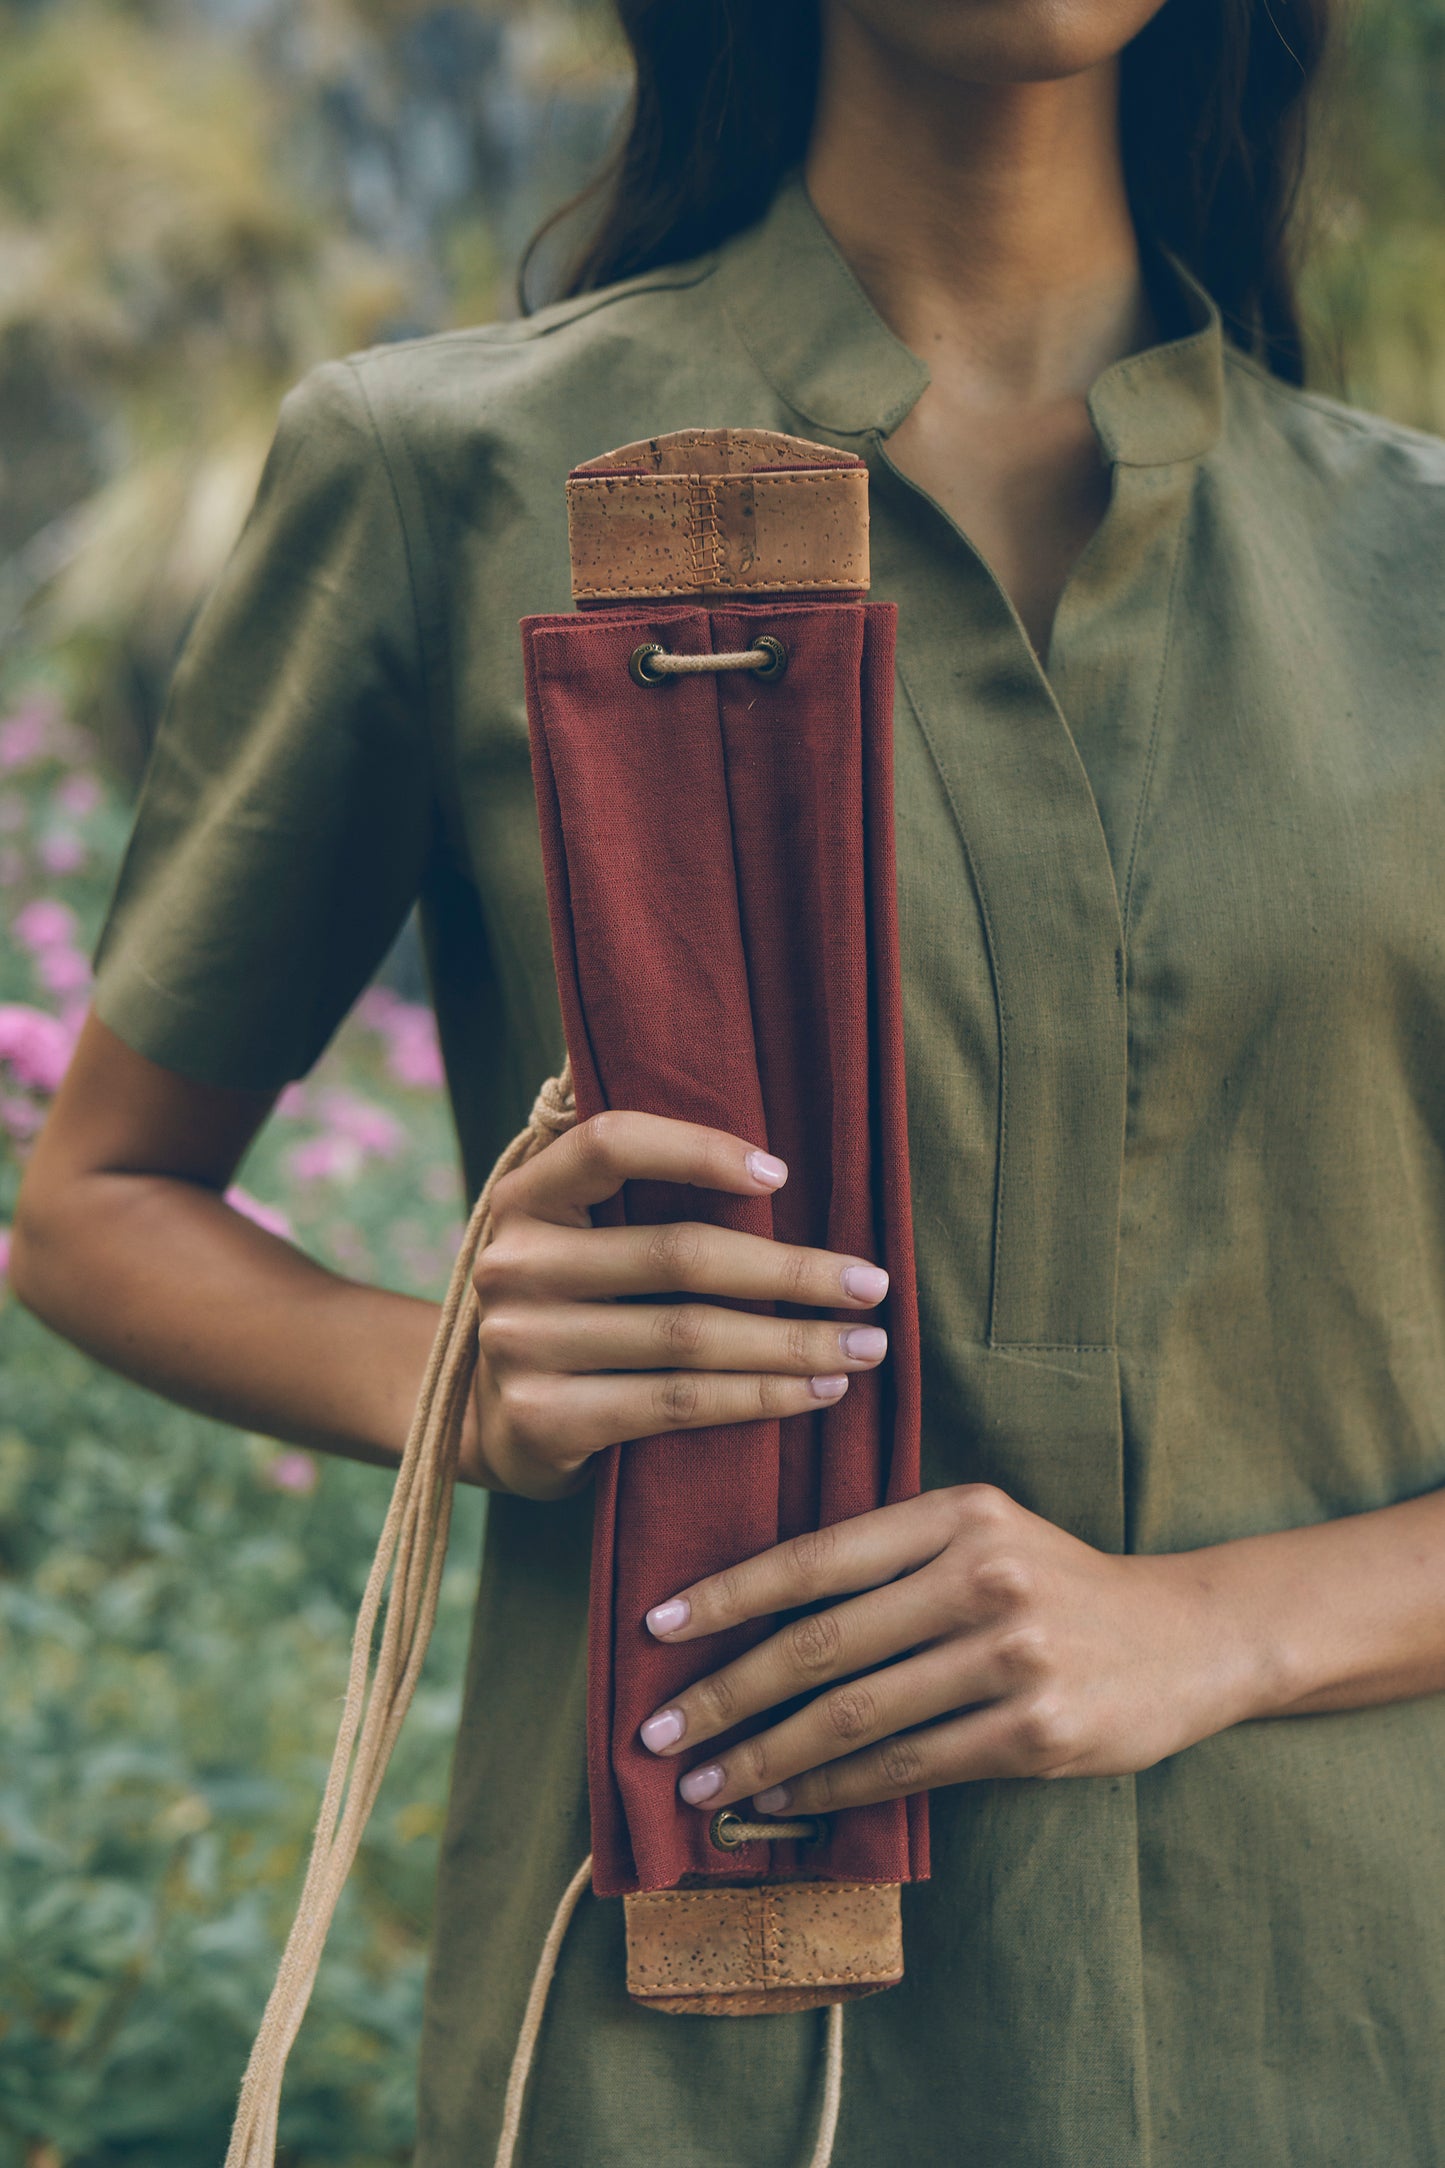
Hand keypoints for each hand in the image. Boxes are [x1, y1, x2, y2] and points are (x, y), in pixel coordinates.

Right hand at [461, 1110, 891, 1499]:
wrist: (493, 1423)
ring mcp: (522, 1345)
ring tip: (866, 1345)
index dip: (698, 1150)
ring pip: (689, 1338)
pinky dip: (759, 1398)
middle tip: (872, 1283)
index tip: (782, 1174)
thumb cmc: (572, 1307)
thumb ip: (624, 1176)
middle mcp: (514, 1264)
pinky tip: (817, 1391)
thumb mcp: (574, 1232)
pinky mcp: (544, 1419)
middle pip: (676, 1255)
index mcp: (525, 1197)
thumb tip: (717, 1101)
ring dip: (794, 1344)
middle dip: (791, 1272)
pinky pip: (677, 1403)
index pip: (610, 1144)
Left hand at [637, 1484, 1274, 1811]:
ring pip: (855, 1716)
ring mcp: (1012, 1656)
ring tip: (705, 1783)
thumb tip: (759, 1610)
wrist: (1188, 1635)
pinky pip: (907, 1767)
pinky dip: (834, 1787)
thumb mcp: (982, 1532)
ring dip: (764, 1755)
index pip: (816, 1556)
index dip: (728, 1594)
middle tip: (658, 1731)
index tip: (656, 1627)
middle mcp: (980, 1576)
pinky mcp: (1035, 1733)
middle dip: (725, 1692)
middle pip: (820, 1644)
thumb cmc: (1057, 1583)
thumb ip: (890, 1555)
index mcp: (955, 1513)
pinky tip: (787, 1798)